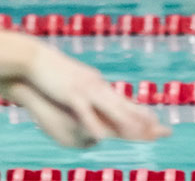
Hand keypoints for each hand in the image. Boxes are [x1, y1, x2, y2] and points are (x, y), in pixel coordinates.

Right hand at [20, 45, 169, 145]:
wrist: (32, 57)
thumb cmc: (49, 68)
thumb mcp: (70, 79)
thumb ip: (83, 87)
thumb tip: (90, 87)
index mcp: (96, 83)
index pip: (122, 100)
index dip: (140, 111)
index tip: (156, 120)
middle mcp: (95, 86)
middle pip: (123, 104)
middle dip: (143, 118)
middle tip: (161, 129)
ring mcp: (84, 89)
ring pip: (110, 107)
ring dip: (126, 121)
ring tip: (141, 132)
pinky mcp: (70, 94)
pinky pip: (85, 112)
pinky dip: (94, 124)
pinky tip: (102, 136)